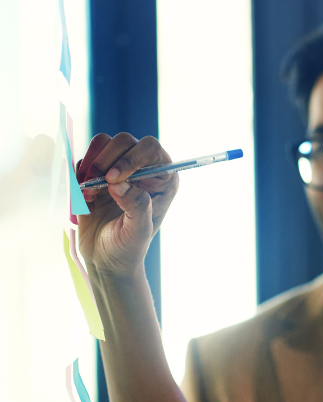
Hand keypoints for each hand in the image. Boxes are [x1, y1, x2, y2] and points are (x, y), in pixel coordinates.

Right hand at [76, 133, 178, 278]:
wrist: (106, 259)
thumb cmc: (128, 248)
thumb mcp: (138, 232)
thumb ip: (136, 206)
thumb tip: (119, 183)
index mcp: (163, 180)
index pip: (152, 149)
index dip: (132, 157)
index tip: (114, 179)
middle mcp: (143, 170)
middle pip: (124, 141)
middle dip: (106, 160)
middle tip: (98, 184)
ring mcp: (119, 169)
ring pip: (102, 143)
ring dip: (91, 165)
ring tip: (89, 193)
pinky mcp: (97, 174)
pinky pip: (85, 159)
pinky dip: (79, 174)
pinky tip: (85, 197)